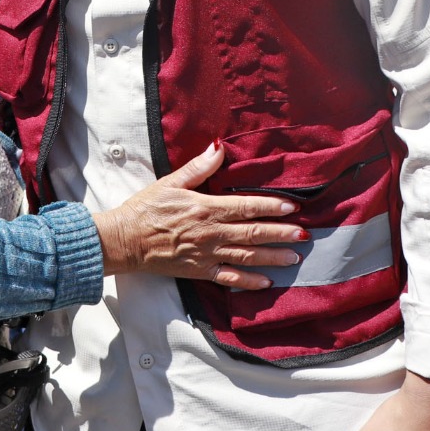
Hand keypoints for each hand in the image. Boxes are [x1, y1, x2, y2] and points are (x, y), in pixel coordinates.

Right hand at [93, 143, 305, 288]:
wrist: (125, 240)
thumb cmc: (146, 208)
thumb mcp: (171, 182)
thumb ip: (198, 167)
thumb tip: (218, 147)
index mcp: (205, 208)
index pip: (245, 206)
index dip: (271, 207)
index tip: (292, 207)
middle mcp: (210, 232)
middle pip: (253, 233)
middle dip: (281, 233)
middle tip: (304, 234)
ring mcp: (206, 254)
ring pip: (247, 256)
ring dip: (272, 257)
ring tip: (294, 257)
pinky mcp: (199, 271)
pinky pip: (228, 278)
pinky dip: (248, 282)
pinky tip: (266, 283)